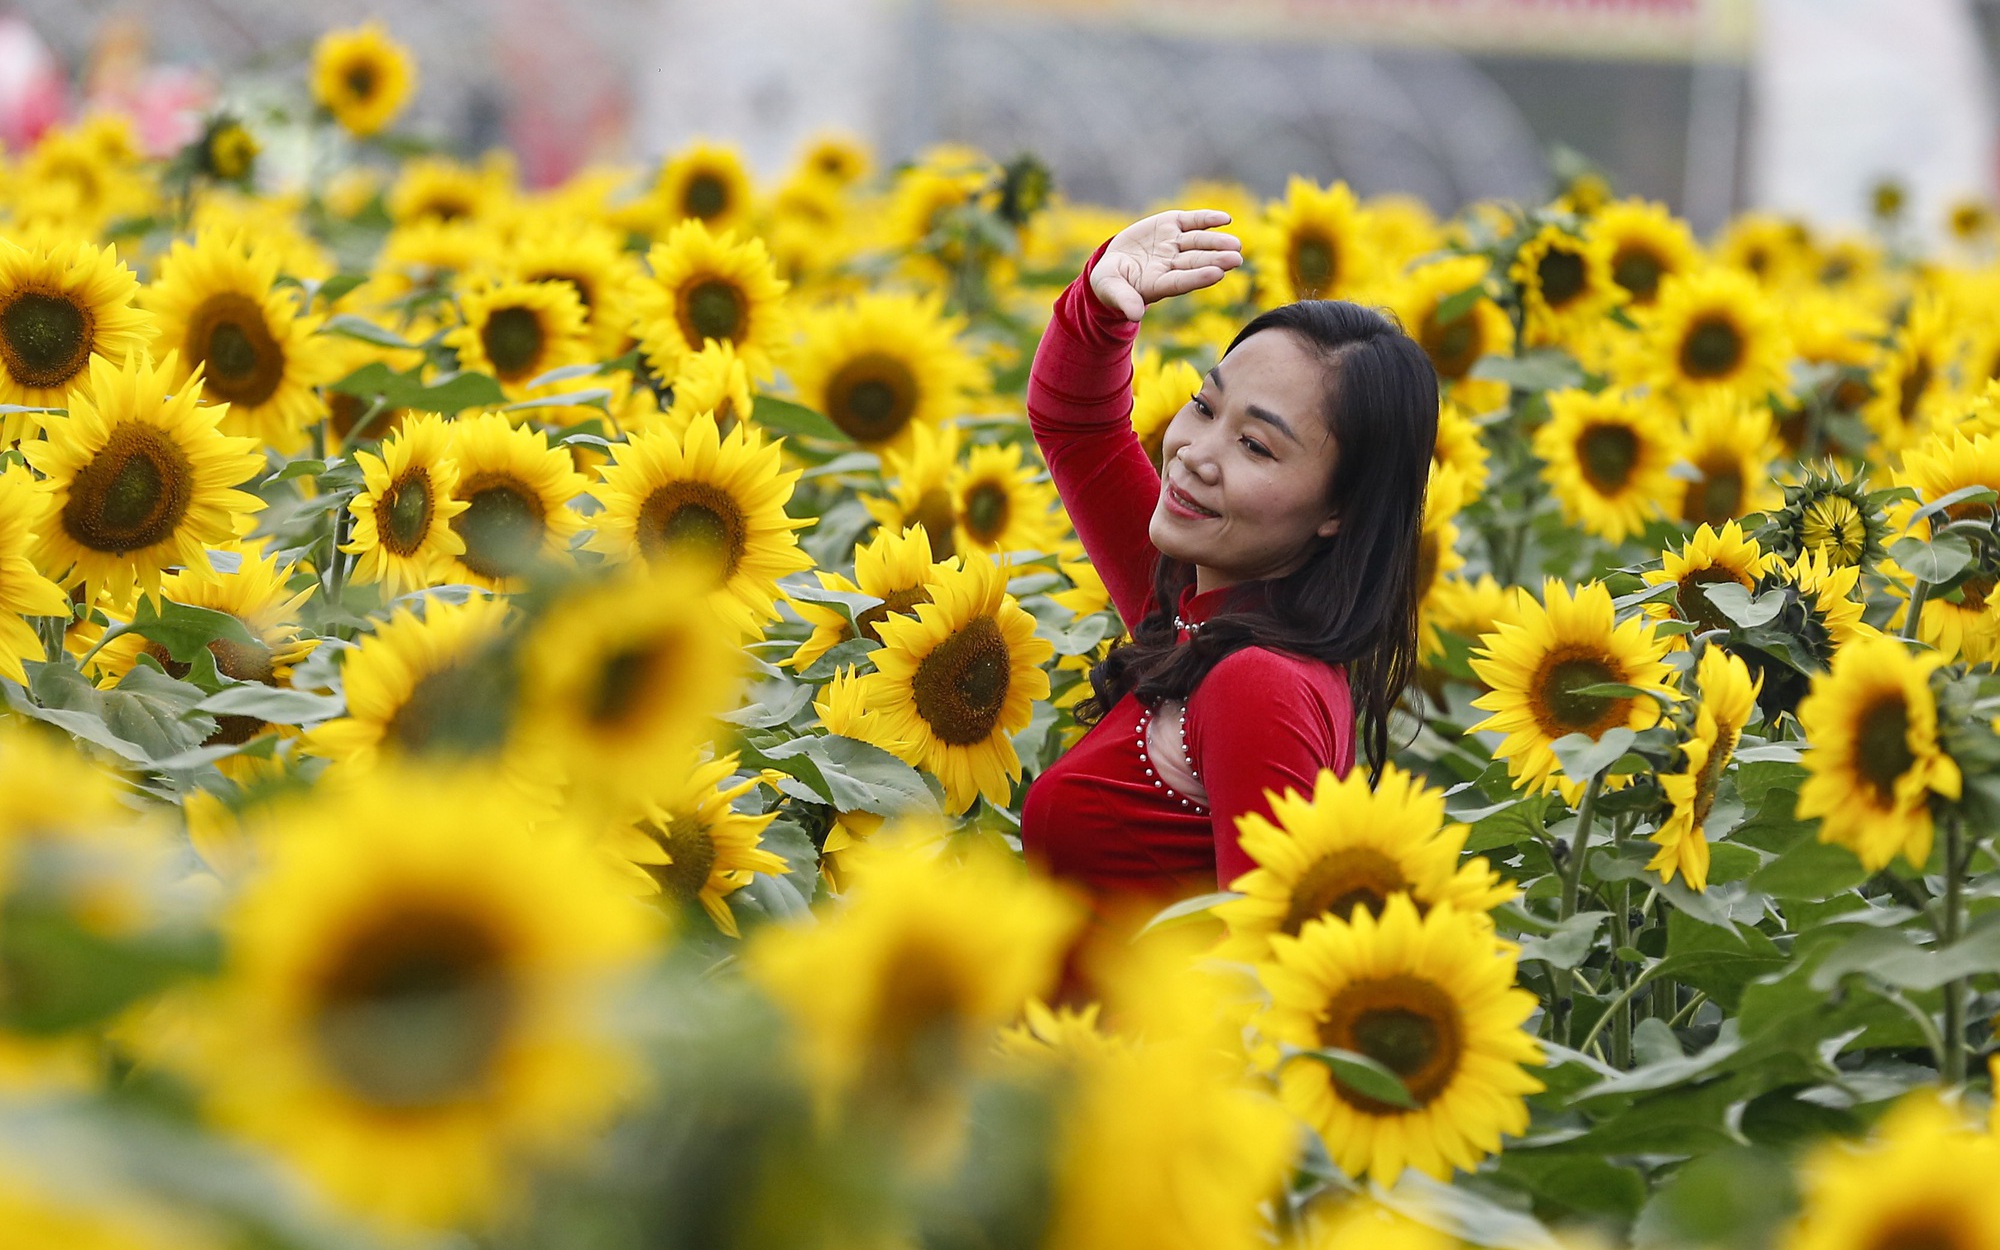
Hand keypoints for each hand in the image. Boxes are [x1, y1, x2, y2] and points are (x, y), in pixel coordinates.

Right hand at [1088, 209, 1242, 321]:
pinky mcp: (1171, 225)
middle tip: (1236, 259)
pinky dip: (1207, 219)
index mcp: (1158, 284)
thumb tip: (1135, 315)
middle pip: (1196, 262)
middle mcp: (1171, 265)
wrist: (1112, 263)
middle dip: (1216, 260)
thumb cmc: (1111, 282)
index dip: (1198, 277)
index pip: (1181, 281)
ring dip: (1216, 242)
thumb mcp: (1111, 289)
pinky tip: (1224, 219)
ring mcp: (1173, 244)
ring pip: (1198, 242)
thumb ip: (1124, 299)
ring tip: (1235, 243)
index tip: (1217, 274)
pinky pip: (1192, 221)